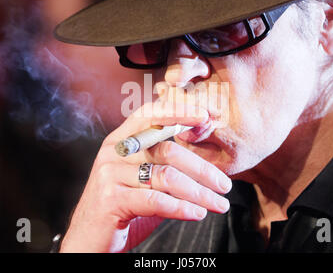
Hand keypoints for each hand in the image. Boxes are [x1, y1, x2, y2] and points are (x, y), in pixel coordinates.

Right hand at [59, 102, 231, 252]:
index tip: (206, 116)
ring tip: (218, 204)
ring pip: (165, 177)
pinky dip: (180, 207)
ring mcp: (110, 173)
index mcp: (122, 140)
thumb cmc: (123, 206)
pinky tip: (197, 213)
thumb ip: (165, 167)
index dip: (179, 111)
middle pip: (167, 151)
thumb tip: (206, 166)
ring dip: (198, 193)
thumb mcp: (144, 180)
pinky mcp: (110, 198)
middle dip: (202, 169)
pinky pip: (154, 200)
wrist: (89, 239)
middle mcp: (115, 151)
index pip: (151, 115)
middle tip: (225, 185)